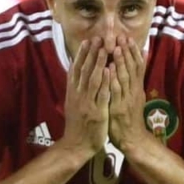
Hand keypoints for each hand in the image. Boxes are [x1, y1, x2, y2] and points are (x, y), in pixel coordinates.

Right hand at [60, 37, 109, 158]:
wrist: (76, 146)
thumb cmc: (78, 125)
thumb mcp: (74, 104)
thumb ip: (77, 90)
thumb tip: (78, 75)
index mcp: (73, 93)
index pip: (77, 70)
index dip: (82, 55)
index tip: (87, 41)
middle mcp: (78, 95)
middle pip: (84, 70)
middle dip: (91, 53)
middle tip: (97, 37)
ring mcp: (87, 103)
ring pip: (93, 79)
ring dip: (98, 63)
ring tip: (104, 48)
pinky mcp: (96, 112)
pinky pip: (102, 94)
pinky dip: (105, 82)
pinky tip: (110, 71)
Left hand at [106, 36, 147, 152]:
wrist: (133, 140)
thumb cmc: (130, 119)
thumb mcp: (134, 99)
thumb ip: (134, 83)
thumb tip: (136, 68)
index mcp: (136, 88)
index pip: (136, 65)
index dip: (132, 51)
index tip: (127, 37)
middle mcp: (133, 91)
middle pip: (131, 68)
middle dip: (126, 52)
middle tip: (122, 36)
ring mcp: (126, 99)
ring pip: (124, 78)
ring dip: (120, 63)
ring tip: (116, 48)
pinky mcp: (119, 108)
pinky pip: (115, 93)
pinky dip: (112, 81)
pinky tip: (108, 71)